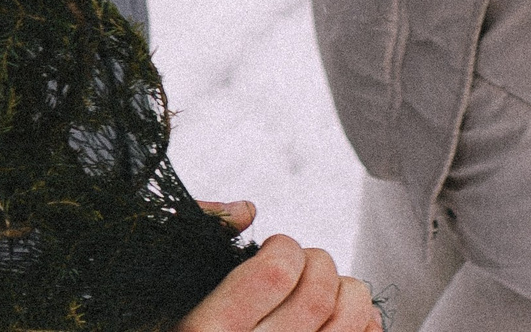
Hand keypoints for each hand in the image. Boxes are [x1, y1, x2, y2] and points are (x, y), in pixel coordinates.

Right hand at [174, 232, 378, 331]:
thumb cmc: (167, 324)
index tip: (277, 248)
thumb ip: (195, 237)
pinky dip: (367, 325)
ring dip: (350, 293)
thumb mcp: (163, 288)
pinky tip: (352, 318)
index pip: (275, 272)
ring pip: (348, 325)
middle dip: (320, 263)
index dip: (286, 247)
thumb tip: (245, 210)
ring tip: (332, 287)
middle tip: (304, 263)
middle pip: (317, 296)